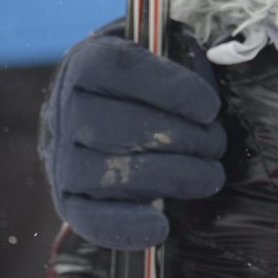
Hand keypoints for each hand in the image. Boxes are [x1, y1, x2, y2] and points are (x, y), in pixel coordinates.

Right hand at [40, 27, 226, 249]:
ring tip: (209, 176)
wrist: (103, 110)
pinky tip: (160, 227)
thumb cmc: (146, 82)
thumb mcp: (161, 51)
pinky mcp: (67, 198)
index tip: (210, 108)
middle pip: (122, 128)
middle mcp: (65, 109)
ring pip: (113, 173)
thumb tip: (212, 72)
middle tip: (216, 143)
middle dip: (183, 140)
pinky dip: (127, 226)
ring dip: (173, 177)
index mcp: (87, 62)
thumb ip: (182, 56)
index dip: (172, 89)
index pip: (124, 71)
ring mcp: (61, 157)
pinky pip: (89, 218)